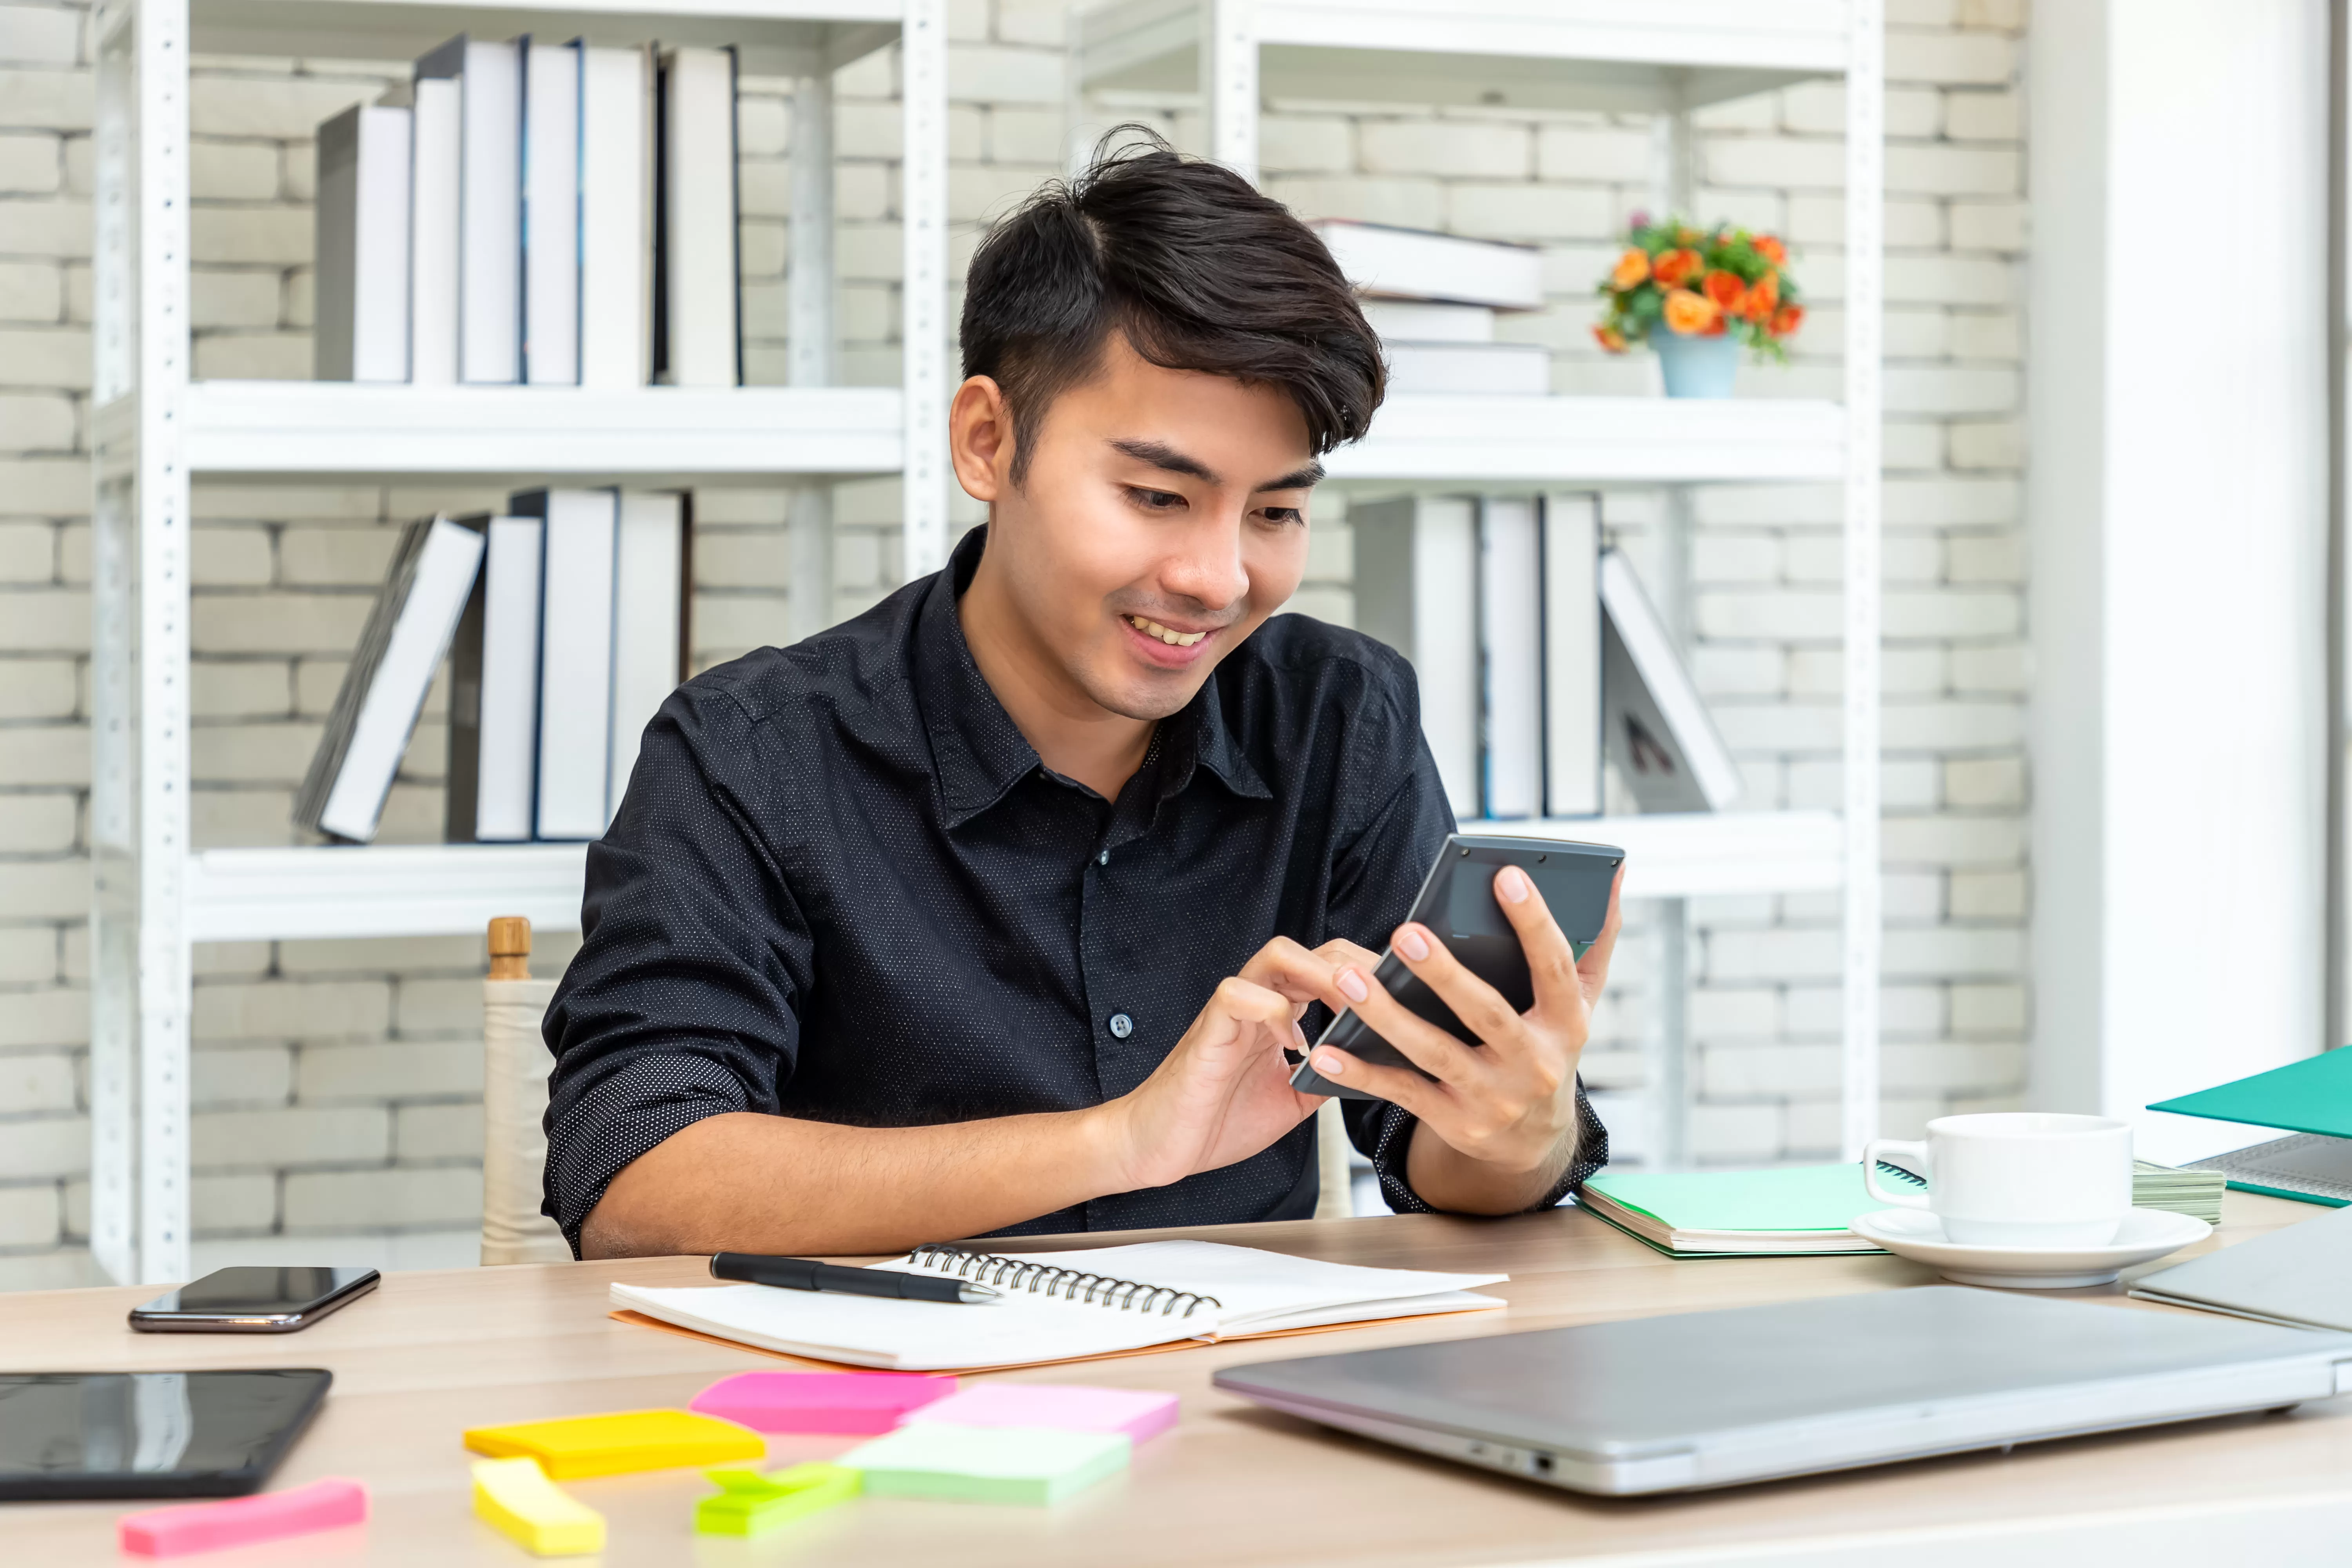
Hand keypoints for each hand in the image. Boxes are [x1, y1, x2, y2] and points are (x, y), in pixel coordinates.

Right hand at [1099, 937, 1375, 1190]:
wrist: (1160, 1146)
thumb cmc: (1216, 1120)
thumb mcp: (1292, 1099)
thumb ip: (1326, 1074)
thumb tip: (1376, 1069)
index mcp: (1277, 1015)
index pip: (1327, 968)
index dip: (1365, 974)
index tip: (1399, 997)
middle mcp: (1256, 1004)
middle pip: (1311, 949)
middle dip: (1354, 965)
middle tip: (1384, 996)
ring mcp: (1231, 1013)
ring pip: (1277, 956)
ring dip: (1321, 976)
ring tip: (1346, 1008)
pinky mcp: (1208, 1032)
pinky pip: (1238, 993)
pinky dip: (1272, 1011)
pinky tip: (1291, 1044)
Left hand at [1306, 865, 1622, 1180]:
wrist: (1534, 1144)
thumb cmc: (1550, 1047)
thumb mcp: (1580, 1002)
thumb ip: (1596, 938)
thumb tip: (1616, 872)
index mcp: (1567, 1024)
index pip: (1556, 966)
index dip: (1534, 922)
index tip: (1506, 875)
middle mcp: (1534, 1064)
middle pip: (1487, 1013)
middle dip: (1445, 974)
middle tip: (1405, 931)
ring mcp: (1493, 1098)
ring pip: (1435, 1053)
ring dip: (1389, 1016)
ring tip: (1350, 978)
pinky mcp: (1455, 1122)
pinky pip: (1404, 1092)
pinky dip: (1364, 1072)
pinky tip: (1328, 1051)